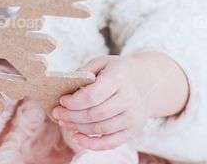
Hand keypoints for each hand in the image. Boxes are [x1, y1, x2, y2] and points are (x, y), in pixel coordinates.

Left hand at [52, 52, 189, 150]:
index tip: (61, 100)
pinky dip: (92, 144)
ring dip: (78, 128)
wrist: (149, 82)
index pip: (92, 96)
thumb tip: (64, 86)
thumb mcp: (102, 62)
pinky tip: (77, 137)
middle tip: (57, 113)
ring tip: (64, 123)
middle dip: (71, 116)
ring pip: (100, 129)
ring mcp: (133, 117)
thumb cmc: (119, 71)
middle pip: (94, 114)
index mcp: (120, 77)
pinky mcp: (134, 130)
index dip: (73, 101)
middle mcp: (130, 98)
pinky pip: (111, 142)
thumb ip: (84, 71)